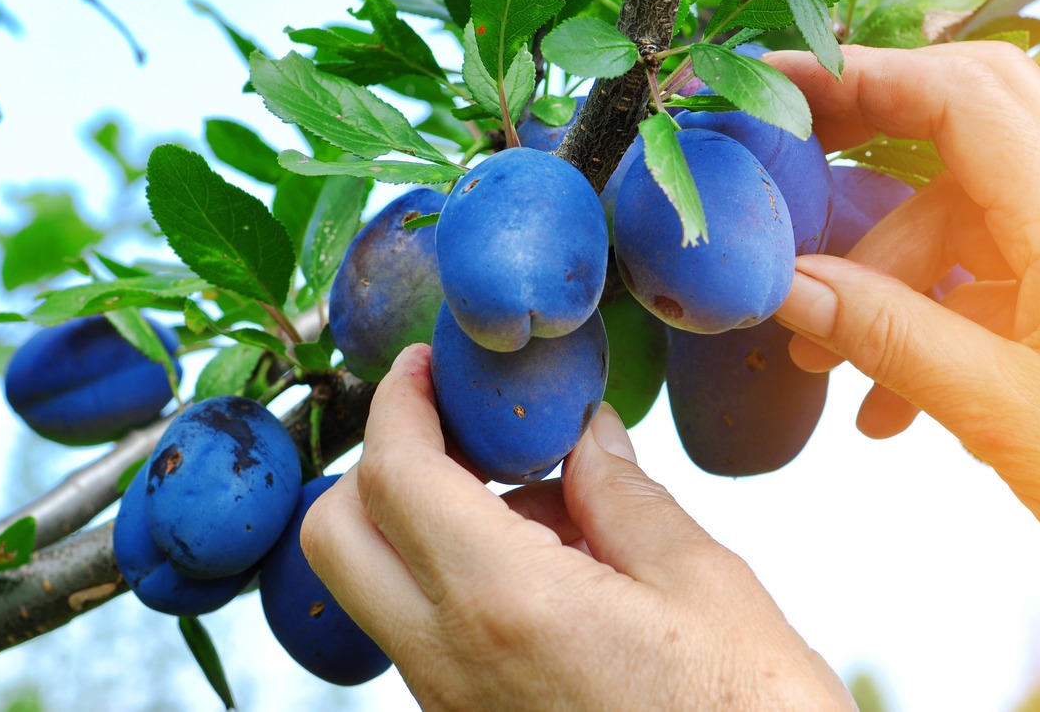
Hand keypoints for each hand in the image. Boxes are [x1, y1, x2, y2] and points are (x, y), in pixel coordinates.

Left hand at [299, 345, 851, 711]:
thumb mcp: (703, 585)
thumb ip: (625, 498)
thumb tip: (586, 435)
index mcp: (504, 603)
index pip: (394, 475)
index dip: (400, 401)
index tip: (423, 362)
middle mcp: (449, 660)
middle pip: (336, 536)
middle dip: (380, 463)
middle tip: (457, 426)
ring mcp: (451, 706)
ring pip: (379, 586)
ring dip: (428, 523)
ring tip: (553, 510)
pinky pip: (427, 634)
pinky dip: (459, 579)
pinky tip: (561, 574)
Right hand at [767, 43, 1039, 709]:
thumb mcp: (999, 412)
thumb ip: (887, 334)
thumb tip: (787, 286)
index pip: (961, 94)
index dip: (859, 78)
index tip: (773, 89)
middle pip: (970, 116)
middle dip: (870, 132)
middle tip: (786, 165)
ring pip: (967, 205)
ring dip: (890, 267)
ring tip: (825, 360)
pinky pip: (993, 267)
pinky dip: (932, 310)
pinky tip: (891, 401)